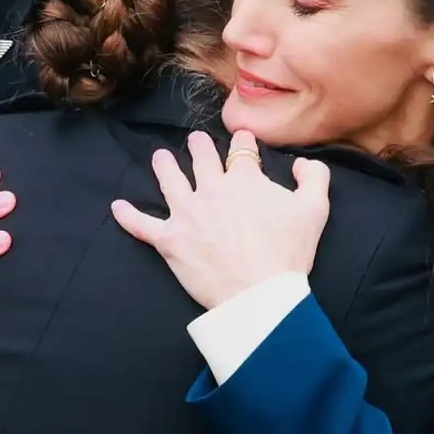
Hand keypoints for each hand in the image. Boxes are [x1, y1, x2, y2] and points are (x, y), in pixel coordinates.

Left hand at [110, 130, 330, 310]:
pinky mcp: (170, 240)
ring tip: (160, 158)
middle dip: (199, 147)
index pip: (241, 151)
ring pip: (170, 181)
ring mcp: (187, 214)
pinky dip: (128, 216)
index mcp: (244, 179)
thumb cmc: (289, 253)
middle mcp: (211, 190)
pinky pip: (142, 226)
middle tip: (196, 141)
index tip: (242, 140)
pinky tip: (117, 207)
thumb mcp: (316, 209)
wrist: (259, 293)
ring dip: (164, 166)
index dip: (243, 143)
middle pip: (201, 159)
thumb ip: (314, 177)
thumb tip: (301, 163)